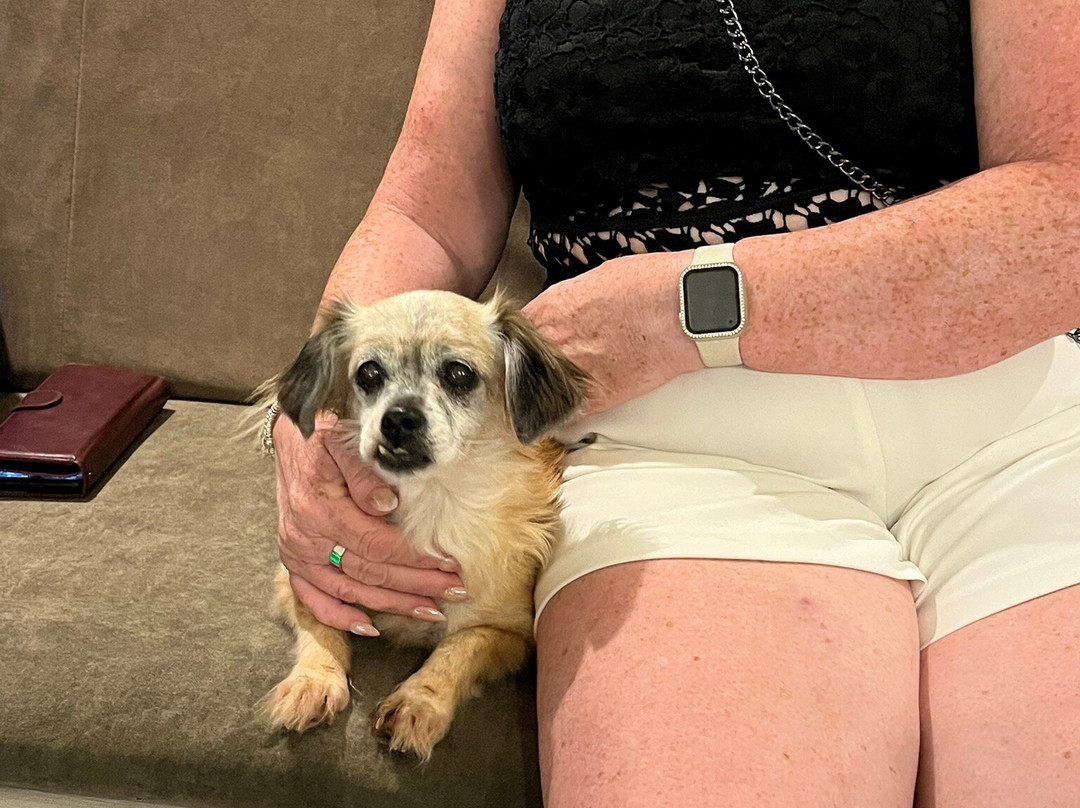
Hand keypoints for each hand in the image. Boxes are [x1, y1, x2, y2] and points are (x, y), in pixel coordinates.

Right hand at [272, 411, 466, 635]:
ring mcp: (297, 555)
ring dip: (393, 605)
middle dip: (417, 586)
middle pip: (370, 573)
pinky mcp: (293, 562)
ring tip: (431, 611)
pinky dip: (340, 617)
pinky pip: (314, 600)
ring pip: (350, 591)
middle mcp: (306, 539)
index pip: (377, 546)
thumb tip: (389, 505)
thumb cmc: (321, 440)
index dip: (415, 559)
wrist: (289, 439)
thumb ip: (365, 475)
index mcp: (320, 510)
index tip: (449, 565)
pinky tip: (370, 627)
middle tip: (455, 591)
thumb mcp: (343, 443)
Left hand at [521, 250, 703, 414]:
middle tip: (529, 373)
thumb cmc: (646, 285)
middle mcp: (554, 344)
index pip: (513, 333)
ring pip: (538, 394)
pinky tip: (568, 409)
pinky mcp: (597, 398)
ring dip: (541, 395)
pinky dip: (566, 413)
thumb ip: (567, 302)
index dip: (517, 342)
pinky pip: (568, 413)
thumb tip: (561, 313)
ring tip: (545, 395)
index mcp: (549, 311)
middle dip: (523, 369)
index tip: (521, 347)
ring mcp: (573, 374)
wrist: (681, 310)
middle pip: (518, 365)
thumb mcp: (593, 280)